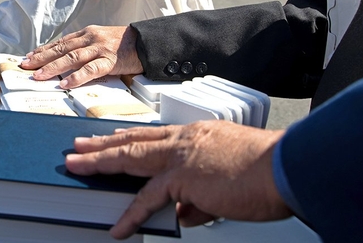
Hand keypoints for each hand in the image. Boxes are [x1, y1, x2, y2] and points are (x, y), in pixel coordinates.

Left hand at [21, 25, 142, 88]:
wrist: (147, 41)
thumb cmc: (125, 44)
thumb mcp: (102, 41)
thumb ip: (86, 48)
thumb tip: (67, 62)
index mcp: (87, 34)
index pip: (60, 42)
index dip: (43, 50)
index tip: (29, 56)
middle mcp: (90, 38)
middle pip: (61, 48)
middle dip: (41, 58)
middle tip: (25, 65)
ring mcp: (99, 48)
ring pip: (71, 57)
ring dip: (53, 67)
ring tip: (39, 76)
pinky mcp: (110, 60)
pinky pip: (91, 69)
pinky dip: (77, 77)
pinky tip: (66, 84)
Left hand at [65, 121, 289, 238]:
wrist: (286, 168)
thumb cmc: (269, 172)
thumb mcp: (230, 182)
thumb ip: (201, 199)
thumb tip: (184, 215)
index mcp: (198, 135)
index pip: (155, 135)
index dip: (130, 136)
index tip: (113, 136)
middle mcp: (186, 140)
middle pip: (134, 140)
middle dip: (103, 143)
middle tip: (79, 144)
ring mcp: (182, 157)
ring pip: (130, 159)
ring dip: (99, 162)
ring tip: (76, 165)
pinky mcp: (183, 178)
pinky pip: (149, 199)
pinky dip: (132, 216)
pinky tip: (118, 228)